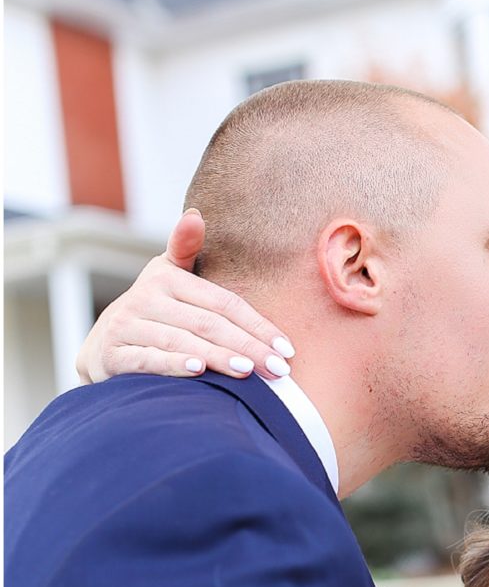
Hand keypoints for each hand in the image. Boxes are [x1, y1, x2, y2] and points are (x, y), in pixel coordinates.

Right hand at [75, 209, 295, 383]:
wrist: (104, 345)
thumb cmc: (154, 311)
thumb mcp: (168, 277)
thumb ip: (186, 250)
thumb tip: (195, 214)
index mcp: (166, 278)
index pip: (222, 303)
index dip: (256, 325)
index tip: (286, 347)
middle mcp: (144, 298)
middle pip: (207, 324)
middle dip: (247, 347)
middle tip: (278, 368)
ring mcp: (126, 326)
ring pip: (181, 342)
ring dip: (217, 357)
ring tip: (248, 372)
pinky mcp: (111, 354)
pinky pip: (147, 360)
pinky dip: (172, 366)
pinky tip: (199, 372)